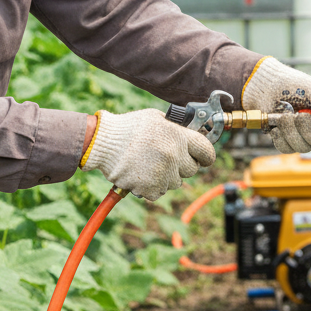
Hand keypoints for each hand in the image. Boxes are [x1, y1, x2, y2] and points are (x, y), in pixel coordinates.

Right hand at [79, 108, 214, 200]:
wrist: (102, 142)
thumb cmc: (130, 127)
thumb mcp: (159, 118)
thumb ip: (178, 129)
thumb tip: (195, 135)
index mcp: (179, 137)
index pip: (207, 152)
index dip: (205, 155)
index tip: (202, 157)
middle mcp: (174, 156)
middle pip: (192, 170)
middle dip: (182, 165)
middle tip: (166, 158)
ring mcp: (163, 173)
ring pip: (175, 182)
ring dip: (166, 176)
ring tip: (149, 163)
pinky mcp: (150, 188)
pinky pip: (159, 192)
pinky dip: (152, 186)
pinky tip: (142, 173)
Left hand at [242, 57, 310, 152]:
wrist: (265, 88)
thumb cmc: (293, 85)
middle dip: (310, 131)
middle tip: (300, 115)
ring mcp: (306, 136)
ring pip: (304, 148)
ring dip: (292, 131)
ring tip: (284, 115)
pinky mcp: (289, 141)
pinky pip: (288, 149)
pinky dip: (281, 137)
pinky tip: (277, 125)